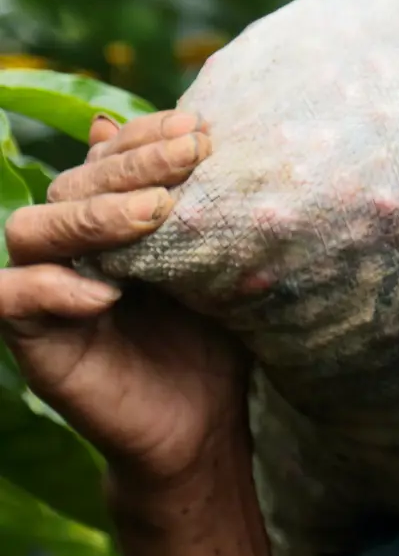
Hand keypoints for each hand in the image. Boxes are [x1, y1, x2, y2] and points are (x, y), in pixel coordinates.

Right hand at [0, 111, 248, 493]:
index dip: (144, 139)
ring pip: (32, 229)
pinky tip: (107, 293)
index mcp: (109, 222)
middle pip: (70, 185)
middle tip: (189, 157)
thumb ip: (204, 211)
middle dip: (130, 166)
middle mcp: (68, 248)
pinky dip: (54, 288)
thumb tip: (197, 130)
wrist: (203, 428)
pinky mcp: (31, 339)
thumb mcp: (221, 270)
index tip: (197, 127)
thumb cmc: (216, 343)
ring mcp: (43, 289)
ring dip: (92, 216)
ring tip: (156, 214)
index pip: (106, 160)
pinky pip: (12, 298)